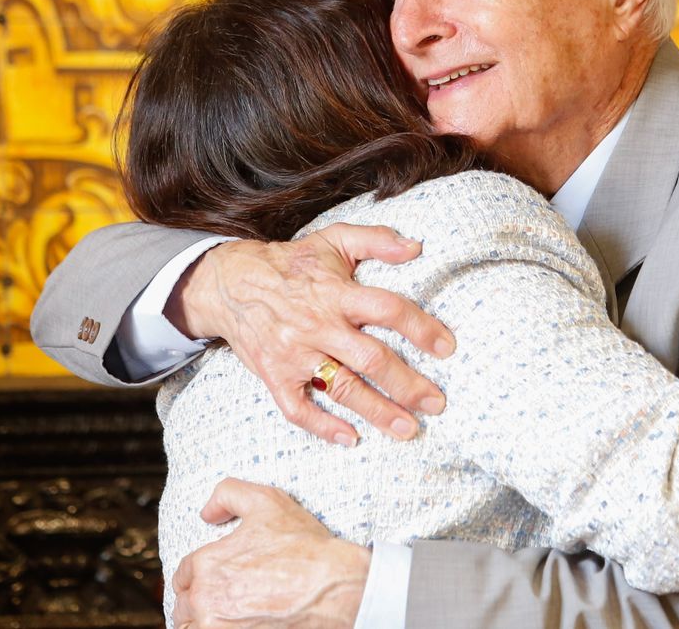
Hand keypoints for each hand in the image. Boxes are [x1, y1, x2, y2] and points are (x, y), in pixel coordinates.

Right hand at [168, 223, 454, 445]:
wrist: (231, 282)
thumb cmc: (292, 262)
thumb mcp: (334, 240)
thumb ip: (376, 241)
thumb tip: (416, 247)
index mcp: (337, 293)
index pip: (388, 310)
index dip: (421, 328)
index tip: (447, 348)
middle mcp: (318, 325)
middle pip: (370, 359)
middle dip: (407, 385)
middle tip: (437, 403)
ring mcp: (295, 354)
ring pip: (341, 388)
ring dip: (377, 412)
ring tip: (408, 429)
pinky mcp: (274, 376)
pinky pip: (297, 408)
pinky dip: (322, 427)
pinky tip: (350, 439)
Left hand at [172, 478, 369, 628]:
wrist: (333, 587)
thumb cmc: (304, 547)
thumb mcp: (267, 502)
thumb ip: (228, 494)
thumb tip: (207, 513)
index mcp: (206, 563)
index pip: (182, 575)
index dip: (197, 574)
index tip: (214, 577)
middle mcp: (205, 598)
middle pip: (184, 605)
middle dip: (199, 600)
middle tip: (221, 597)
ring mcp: (217, 627)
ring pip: (191, 626)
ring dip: (201, 620)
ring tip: (221, 615)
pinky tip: (233, 624)